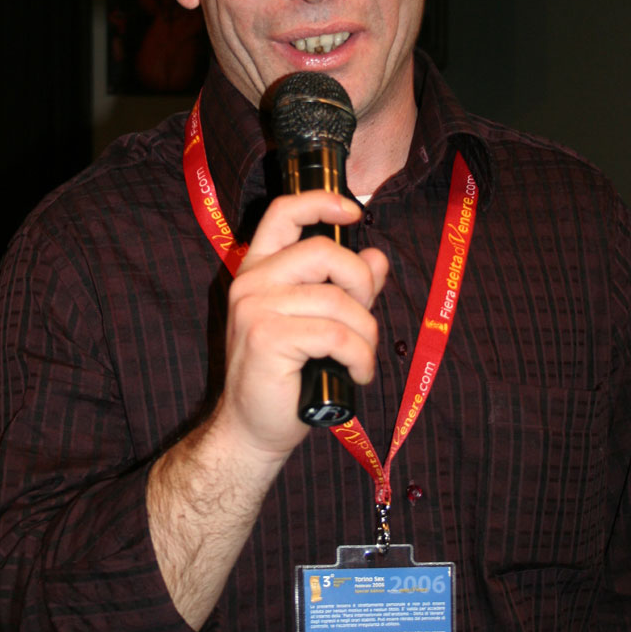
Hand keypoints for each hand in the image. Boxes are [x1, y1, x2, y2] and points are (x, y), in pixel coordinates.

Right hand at [216, 190, 388, 458]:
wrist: (252, 429)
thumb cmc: (286, 378)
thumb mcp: (320, 324)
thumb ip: (347, 289)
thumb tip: (379, 258)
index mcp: (259, 270)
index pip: (283, 212)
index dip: (321, 202)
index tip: (354, 212)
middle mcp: (251, 282)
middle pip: (324, 252)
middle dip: (361, 283)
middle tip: (366, 318)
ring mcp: (255, 307)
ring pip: (337, 300)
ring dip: (366, 334)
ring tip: (362, 360)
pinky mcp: (267, 337)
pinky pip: (336, 334)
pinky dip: (360, 357)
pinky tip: (358, 375)